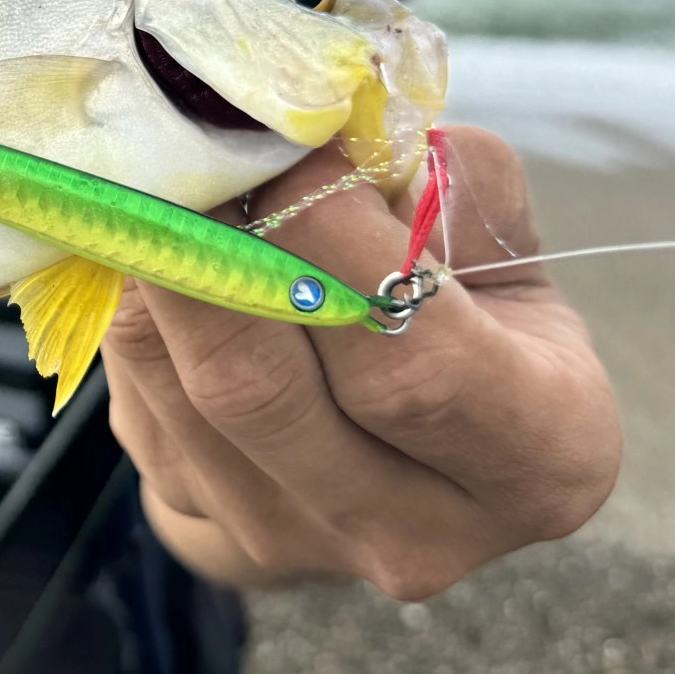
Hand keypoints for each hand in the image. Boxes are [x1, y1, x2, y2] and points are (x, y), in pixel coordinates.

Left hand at [104, 126, 620, 597]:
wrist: (402, 455)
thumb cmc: (471, 321)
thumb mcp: (508, 255)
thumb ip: (463, 192)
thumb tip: (360, 135)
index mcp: (538, 461)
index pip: (412, 355)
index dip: (332, 236)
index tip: (296, 142)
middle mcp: (411, 531)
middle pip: (260, 384)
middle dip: (215, 244)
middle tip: (198, 143)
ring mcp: (286, 538)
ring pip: (176, 379)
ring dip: (157, 259)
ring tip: (169, 172)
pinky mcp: (194, 516)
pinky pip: (137, 386)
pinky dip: (135, 297)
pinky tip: (157, 237)